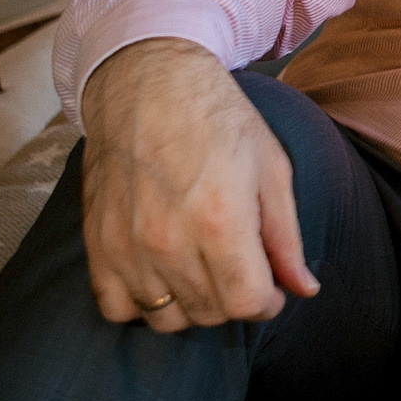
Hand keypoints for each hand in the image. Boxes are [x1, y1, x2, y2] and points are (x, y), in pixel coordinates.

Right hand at [78, 38, 318, 332]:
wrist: (146, 83)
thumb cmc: (218, 120)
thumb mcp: (271, 169)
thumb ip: (286, 237)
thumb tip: (304, 289)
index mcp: (220, 220)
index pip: (245, 303)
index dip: (266, 303)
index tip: (269, 289)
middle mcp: (169, 240)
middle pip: (208, 312)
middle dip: (234, 300)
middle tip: (238, 269)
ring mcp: (126, 246)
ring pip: (165, 317)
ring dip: (191, 305)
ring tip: (202, 271)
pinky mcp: (96, 244)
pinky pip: (117, 307)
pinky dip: (142, 303)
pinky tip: (162, 275)